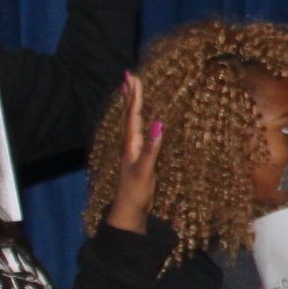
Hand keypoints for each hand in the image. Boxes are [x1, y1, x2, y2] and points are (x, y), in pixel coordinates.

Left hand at [102, 76, 161, 231]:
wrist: (128, 211)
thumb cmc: (136, 192)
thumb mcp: (145, 170)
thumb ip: (152, 148)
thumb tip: (159, 123)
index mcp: (130, 144)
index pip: (132, 116)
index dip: (134, 97)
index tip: (134, 78)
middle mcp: (129, 144)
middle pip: (128, 115)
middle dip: (130, 96)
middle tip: (130, 77)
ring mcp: (132, 150)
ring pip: (130, 122)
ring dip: (131, 105)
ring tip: (131, 91)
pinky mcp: (137, 157)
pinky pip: (136, 131)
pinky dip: (136, 119)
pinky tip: (139, 119)